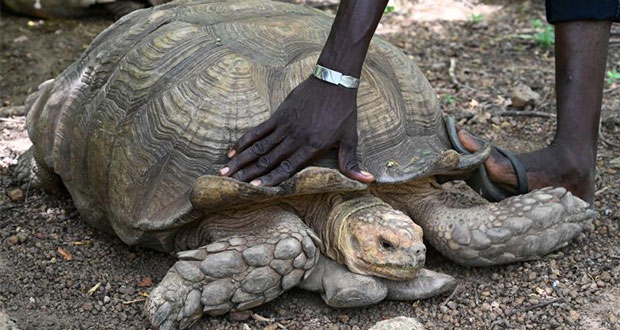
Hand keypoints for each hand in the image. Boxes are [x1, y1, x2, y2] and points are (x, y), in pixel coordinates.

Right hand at [219, 77, 373, 185]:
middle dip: (248, 173)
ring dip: (242, 159)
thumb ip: (351, 162)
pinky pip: (259, 129)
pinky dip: (245, 140)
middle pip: (268, 159)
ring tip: (225, 170)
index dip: (270, 179)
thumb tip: (367, 182)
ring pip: (259, 146)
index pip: (288, 167)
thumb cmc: (343, 111)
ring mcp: (285, 125)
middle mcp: (295, 138)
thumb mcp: (350, 138)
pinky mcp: (279, 114)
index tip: (253, 189)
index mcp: (311, 147)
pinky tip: (233, 150)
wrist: (334, 81)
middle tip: (229, 184)